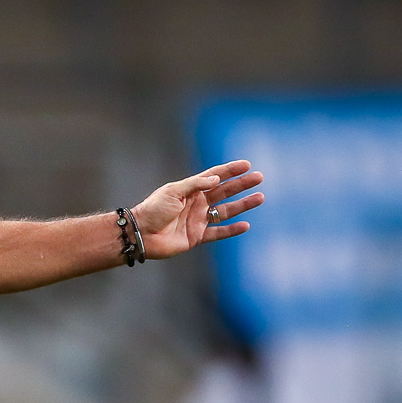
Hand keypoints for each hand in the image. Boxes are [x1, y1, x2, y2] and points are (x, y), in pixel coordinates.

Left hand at [131, 160, 263, 258]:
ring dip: (243, 205)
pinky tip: (245, 225)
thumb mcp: (173, 191)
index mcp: (190, 190)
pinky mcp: (197, 236)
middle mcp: (197, 203)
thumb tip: (217, 179)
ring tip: (259, 198)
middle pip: (224, 191)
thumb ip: (195, 184)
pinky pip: (218, 232)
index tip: (246, 165)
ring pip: (226, 211)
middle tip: (259, 178)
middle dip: (242, 185)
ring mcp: (198, 220)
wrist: (142, 234)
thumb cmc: (153, 210)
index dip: (230, 170)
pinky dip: (232, 230)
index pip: (214, 176)